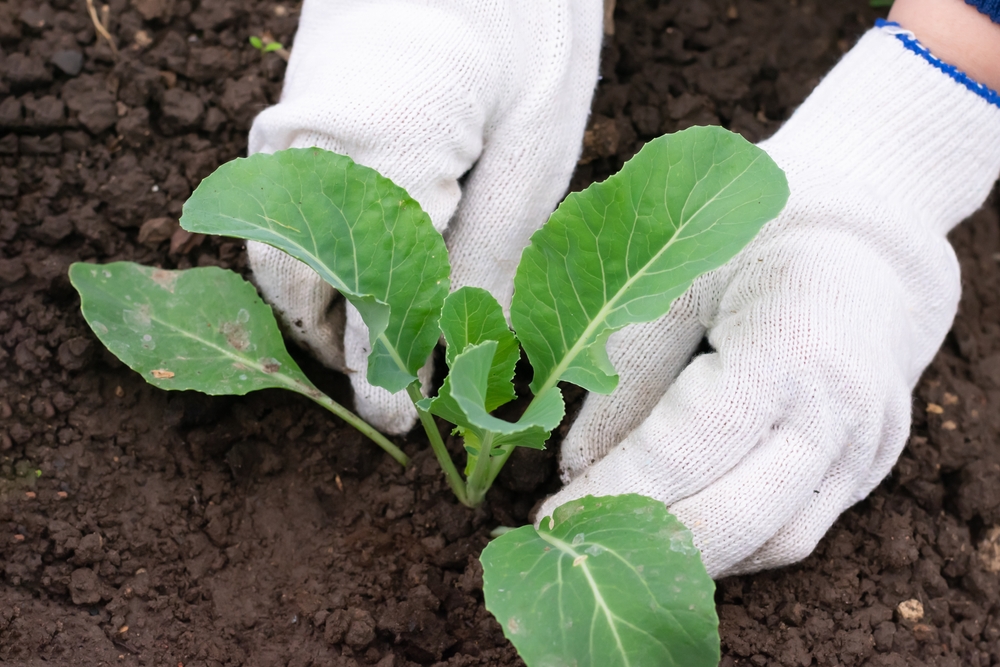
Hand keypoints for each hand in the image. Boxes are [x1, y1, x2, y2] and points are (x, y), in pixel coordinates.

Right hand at [246, 0, 602, 432]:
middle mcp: (304, 156)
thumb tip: (476, 355)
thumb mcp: (532, 148)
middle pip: (299, 291)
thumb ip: (492, 257)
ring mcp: (288, 132)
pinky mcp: (295, 116)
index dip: (379, 377)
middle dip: (342, 349)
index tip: (398, 424)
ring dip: (329, 306)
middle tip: (395, 390)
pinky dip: (325, 256)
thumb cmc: (520, 18)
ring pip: (287, 255)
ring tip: (381, 341)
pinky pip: (292, 212)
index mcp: (370, 166)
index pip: (361, 312)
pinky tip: (370, 270)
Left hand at [541, 25, 999, 577]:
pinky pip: (798, 531)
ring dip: (689, 553)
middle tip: (574, 537)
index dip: (613, 492)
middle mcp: (840, 409)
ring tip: (617, 535)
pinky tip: (679, 523)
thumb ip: (629, 372)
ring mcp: (867, 444)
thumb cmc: (757, 242)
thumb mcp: (679, 281)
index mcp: (787, 344)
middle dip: (644, 540)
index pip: (689, 447)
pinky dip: (733, 541)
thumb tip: (576, 468)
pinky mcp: (871, 466)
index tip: (548, 518)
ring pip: (774, 541)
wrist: (861, 244)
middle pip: (738, 517)